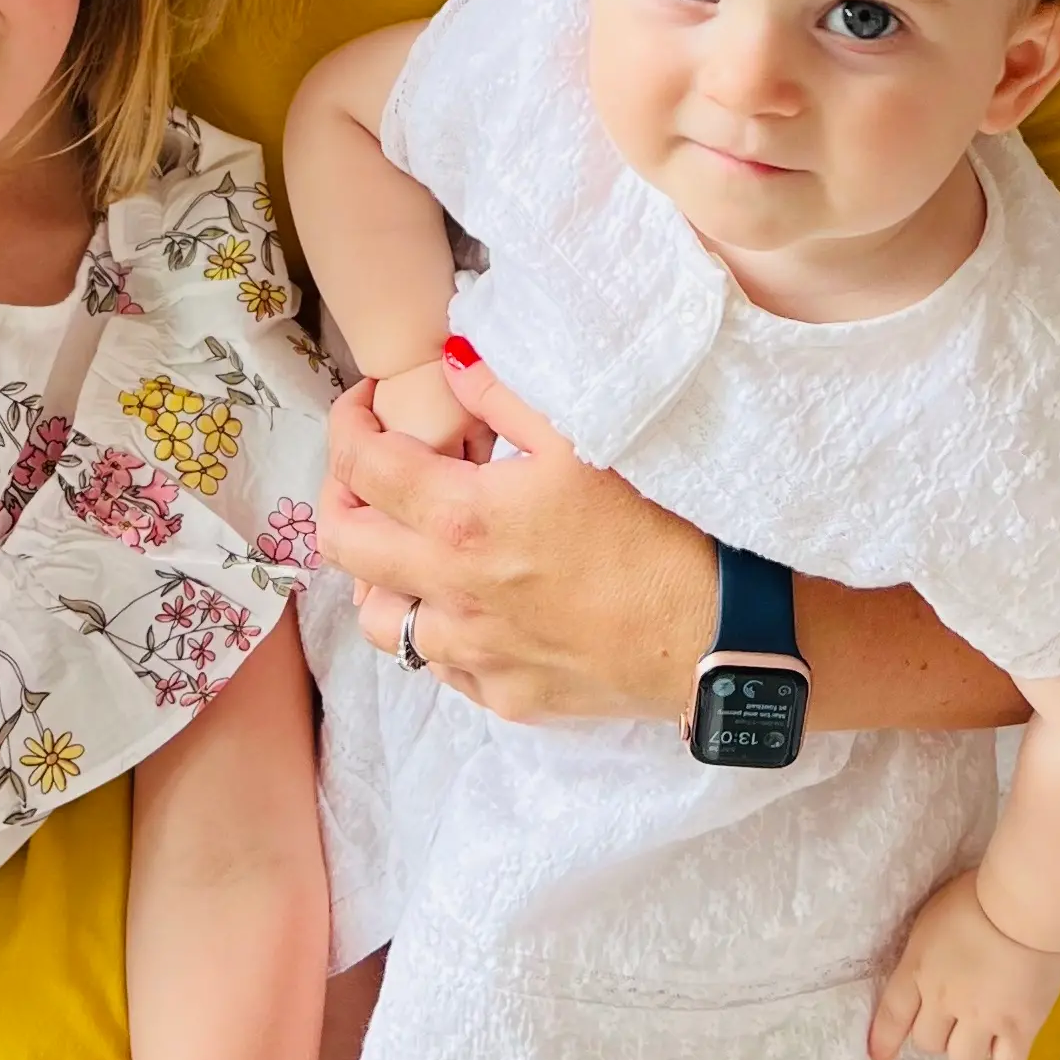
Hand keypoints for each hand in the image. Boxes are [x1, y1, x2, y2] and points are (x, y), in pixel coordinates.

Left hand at [318, 343, 711, 724]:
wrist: (718, 637)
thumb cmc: (661, 530)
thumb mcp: (586, 439)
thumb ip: (506, 394)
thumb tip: (452, 362)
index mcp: (463, 519)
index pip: (361, 464)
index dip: (348, 424)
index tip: (367, 406)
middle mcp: (451, 591)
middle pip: (344, 543)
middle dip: (341, 494)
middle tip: (371, 469)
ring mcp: (473, 654)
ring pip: (377, 619)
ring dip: (379, 574)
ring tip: (413, 542)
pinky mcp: (504, 696)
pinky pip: (438, 665)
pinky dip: (435, 627)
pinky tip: (470, 600)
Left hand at [869, 869, 1059, 1059]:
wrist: (1025, 907)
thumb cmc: (977, 895)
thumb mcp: (933, 917)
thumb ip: (927, 950)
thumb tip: (930, 962)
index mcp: (918, 969)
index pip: (892, 1014)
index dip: (884, 1040)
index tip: (879, 1058)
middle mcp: (943, 1000)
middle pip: (928, 1042)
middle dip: (936, 1035)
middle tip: (952, 1023)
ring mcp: (982, 1018)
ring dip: (967, 1051)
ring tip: (980, 1037)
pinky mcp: (1020, 1028)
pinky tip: (1004, 1057)